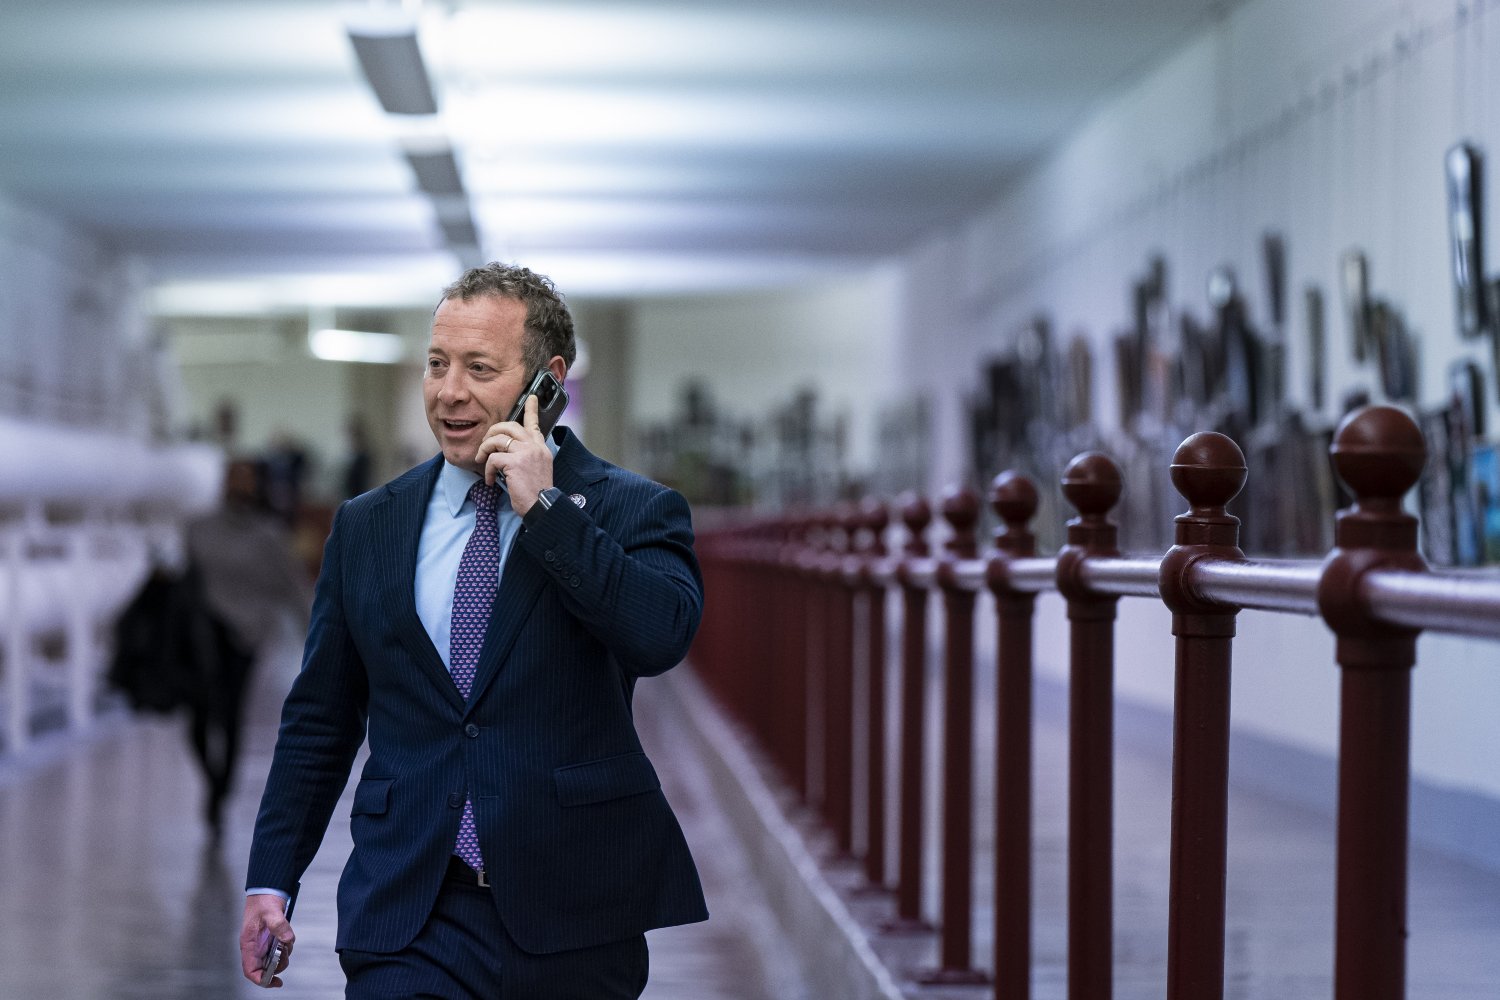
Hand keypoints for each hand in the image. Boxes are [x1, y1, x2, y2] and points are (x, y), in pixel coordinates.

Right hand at [240, 893, 294, 987]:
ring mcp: (263, 943)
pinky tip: (287, 936)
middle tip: (284, 953)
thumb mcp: (271, 911)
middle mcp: (255, 946)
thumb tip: (287, 940)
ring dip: (283, 954)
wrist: (267, 888)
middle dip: (277, 965)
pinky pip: (280, 948)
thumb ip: (279, 926)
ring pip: (274, 958)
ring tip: (286, 941)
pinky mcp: (271, 938)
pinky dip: (286, 946)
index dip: (261, 979)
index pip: (250, 970)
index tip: (274, 981)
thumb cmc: (262, 900)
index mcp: (248, 944)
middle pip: (264, 967)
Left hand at [475, 393, 552, 514]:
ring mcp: (525, 452)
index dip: (531, 410)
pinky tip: (490, 480)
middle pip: (509, 426)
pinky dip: (487, 469)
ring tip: (482, 462)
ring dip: (485, 450)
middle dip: (492, 431)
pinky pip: (492, 459)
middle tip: (485, 444)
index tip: (530, 398)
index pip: (535, 424)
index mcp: (541, 448)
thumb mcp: (538, 469)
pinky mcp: (514, 462)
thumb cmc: (537, 493)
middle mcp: (534, 446)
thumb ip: (527, 456)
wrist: (542, 506)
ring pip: (497, 439)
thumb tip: (507, 452)